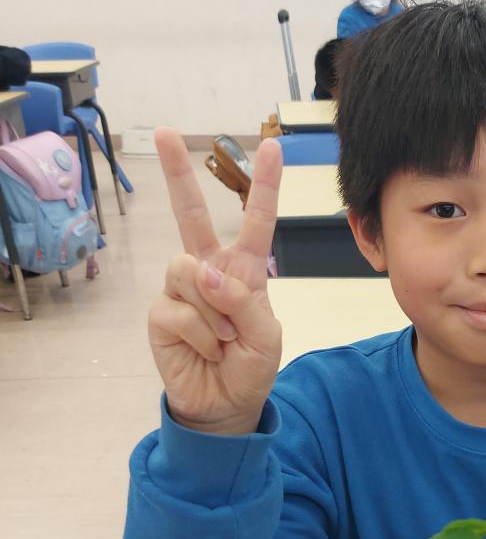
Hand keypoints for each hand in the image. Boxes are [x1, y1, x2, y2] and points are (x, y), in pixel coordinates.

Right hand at [148, 128, 282, 435]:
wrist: (226, 406)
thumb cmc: (250, 366)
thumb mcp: (266, 335)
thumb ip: (244, 300)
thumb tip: (205, 271)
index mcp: (244, 269)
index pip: (257, 220)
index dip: (265, 185)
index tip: (272, 146)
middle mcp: (209, 270)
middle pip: (192, 214)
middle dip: (177, 172)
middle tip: (164, 132)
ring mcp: (181, 289)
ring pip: (189, 271)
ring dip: (215, 312)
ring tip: (225, 340)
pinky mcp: (161, 313)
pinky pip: (180, 310)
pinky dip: (201, 334)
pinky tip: (208, 350)